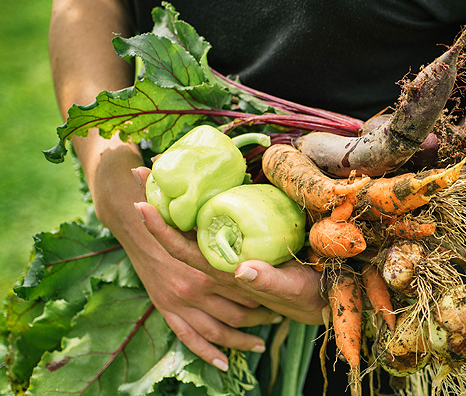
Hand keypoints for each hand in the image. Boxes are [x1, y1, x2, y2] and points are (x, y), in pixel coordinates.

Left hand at [131, 165, 327, 327]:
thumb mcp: (291, 289)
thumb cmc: (305, 294)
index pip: (184, 250)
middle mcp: (219, 262)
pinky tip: (192, 190)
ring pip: (191, 228)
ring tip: (157, 175)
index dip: (160, 228)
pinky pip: (211, 226)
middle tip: (139, 172)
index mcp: (224, 272)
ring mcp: (229, 254)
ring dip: (171, 202)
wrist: (318, 300)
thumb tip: (242, 270)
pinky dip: (196, 207)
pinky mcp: (242, 246)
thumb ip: (268, 281)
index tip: (140, 203)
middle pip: (178, 233)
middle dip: (158, 203)